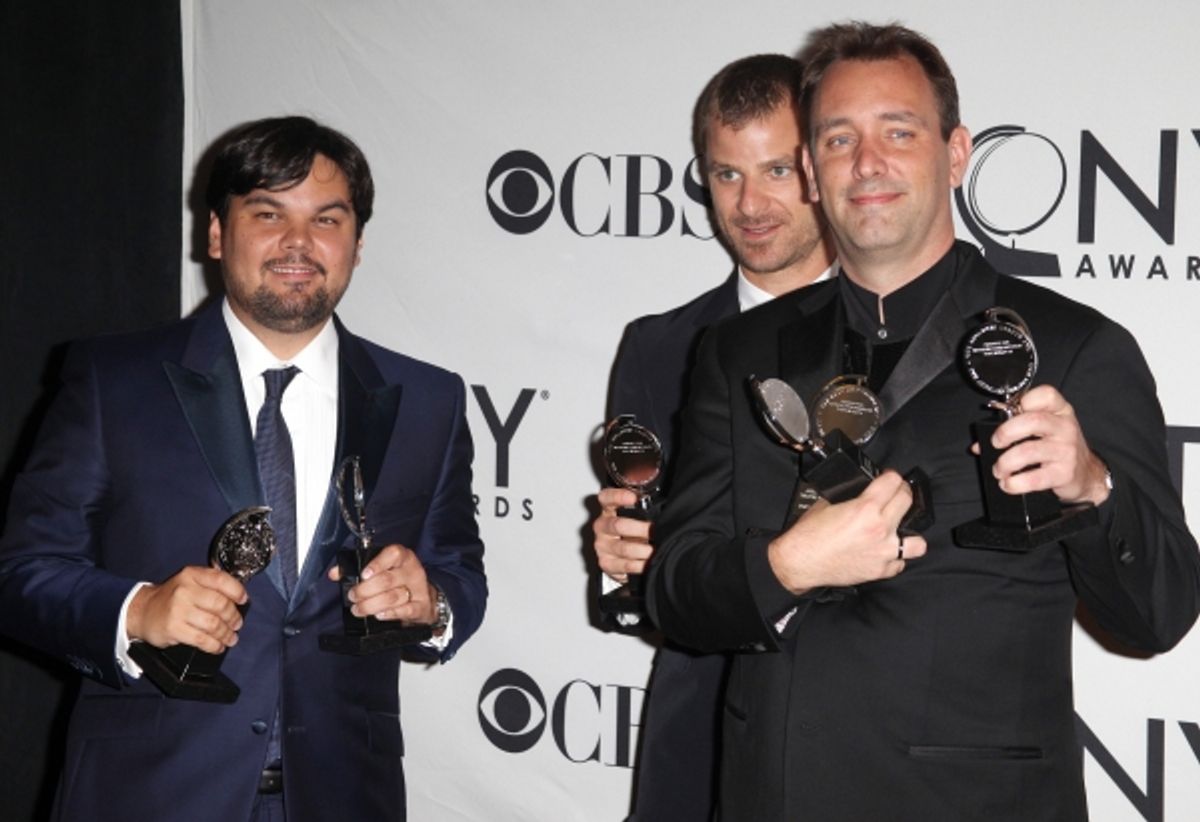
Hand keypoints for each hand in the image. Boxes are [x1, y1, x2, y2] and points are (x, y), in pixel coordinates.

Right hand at [126, 566, 246, 653]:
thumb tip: (238, 590)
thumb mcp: (189, 581)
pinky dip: (214, 645)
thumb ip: (211, 582)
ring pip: (214, 624)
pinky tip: (218, 646)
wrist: (142, 611)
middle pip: (221, 604)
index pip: (221, 580)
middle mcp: (185, 590)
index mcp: (192, 575)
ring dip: (226, 634)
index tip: (243, 601)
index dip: (237, 591)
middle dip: (233, 617)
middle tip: (237, 624)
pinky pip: (202, 639)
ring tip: (231, 638)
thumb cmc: (171, 597)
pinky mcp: (174, 629)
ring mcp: (178, 609)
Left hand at [328, 543, 437, 624]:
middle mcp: (412, 570)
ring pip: (393, 597)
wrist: (423, 597)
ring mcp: (418, 588)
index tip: (364, 575)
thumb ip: (357, 569)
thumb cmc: (397, 580)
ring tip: (359, 609)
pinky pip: (404, 610)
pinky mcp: (421, 606)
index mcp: (402, 557)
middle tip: (353, 596)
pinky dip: (389, 614)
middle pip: (387, 580)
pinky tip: (379, 615)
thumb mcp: (381, 570)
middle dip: (365, 590)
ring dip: (371, 605)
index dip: (377, 564)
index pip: (393, 554)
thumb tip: (335, 573)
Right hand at [592, 487, 652, 580]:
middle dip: (640, 529)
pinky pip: (625, 565)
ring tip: (656, 550)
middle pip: (617, 525)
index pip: (606, 498)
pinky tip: (649, 562)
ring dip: (643, 550)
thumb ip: (644, 509)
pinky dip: (641, 565)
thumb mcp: (636, 517)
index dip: (618, 496)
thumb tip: (664, 509)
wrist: (621, 557)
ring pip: (624, 548)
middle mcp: (602, 527)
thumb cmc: (632, 532)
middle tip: (655, 531)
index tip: (633, 498)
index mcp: (608, 510)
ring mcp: (602, 546)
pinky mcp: (606, 563)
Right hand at [767, 470, 927, 593]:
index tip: (889, 478)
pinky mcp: (880, 570)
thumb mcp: (827, 504)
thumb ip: (850, 498)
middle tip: (895, 495)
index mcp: (865, 508)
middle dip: (902, 493)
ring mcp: (883, 552)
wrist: (800, 562)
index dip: (891, 476)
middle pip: (907, 501)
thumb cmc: (808, 535)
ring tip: (899, 531)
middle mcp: (879, 528)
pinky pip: (899, 563)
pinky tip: (884, 553)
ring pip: (918, 542)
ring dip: (909, 534)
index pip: (893, 481)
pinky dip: (894, 558)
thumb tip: (860, 493)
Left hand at [988, 384, 1108, 504]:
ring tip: (999, 469)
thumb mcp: (1042, 431)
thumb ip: (1013, 429)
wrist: (1086, 474)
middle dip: (1006, 432)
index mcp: (1059, 410)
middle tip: (996, 443)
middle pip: (1032, 421)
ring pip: (1028, 451)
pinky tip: (1008, 484)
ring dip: (1005, 463)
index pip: (1045, 394)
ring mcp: (1066, 450)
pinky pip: (1034, 478)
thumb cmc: (1057, 448)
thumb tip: (979, 445)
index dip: (1023, 400)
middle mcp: (1065, 427)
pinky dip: (1014, 483)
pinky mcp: (1064, 473)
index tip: (1008, 412)